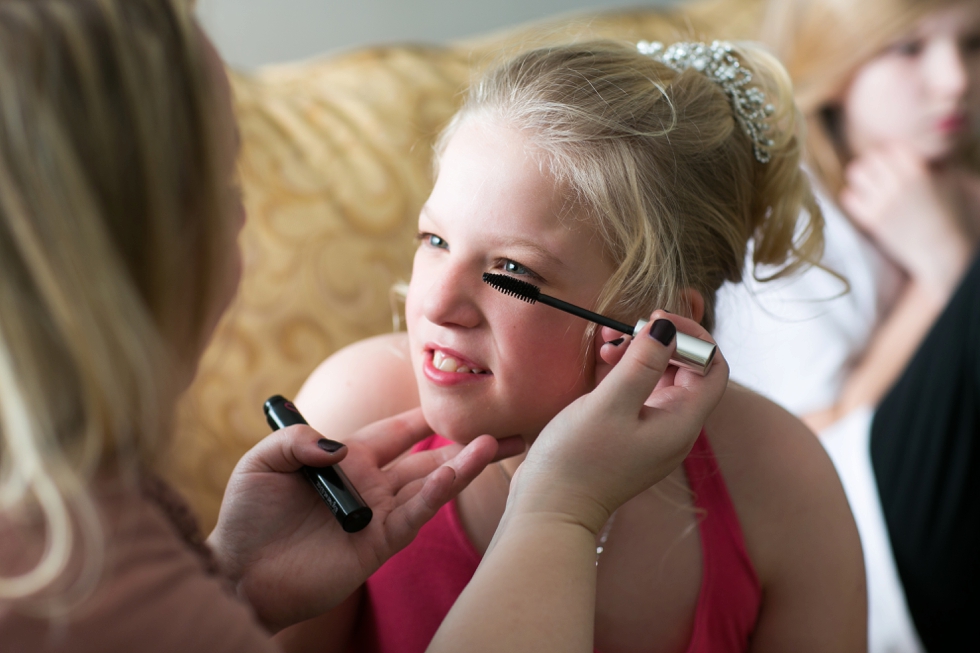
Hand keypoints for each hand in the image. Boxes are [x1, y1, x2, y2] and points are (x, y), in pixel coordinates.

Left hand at [207, 408, 523, 632]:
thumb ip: (297, 439)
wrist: (240, 573)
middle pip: (429, 457)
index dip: (427, 416)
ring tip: (495, 445)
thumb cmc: (247, 516)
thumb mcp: (262, 462)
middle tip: (504, 428)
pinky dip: (434, 496)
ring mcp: (378, 515)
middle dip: (466, 443)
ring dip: (462, 465)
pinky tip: (452, 475)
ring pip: (430, 484)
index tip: (461, 399)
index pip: (398, 431)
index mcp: (348, 459)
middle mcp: (372, 485)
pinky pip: (413, 516)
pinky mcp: (377, 545)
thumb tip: (340, 446)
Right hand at [505, 311, 728, 534]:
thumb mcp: (609, 405)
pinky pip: (641, 393)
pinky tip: (603, 363)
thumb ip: (641, 363)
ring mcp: (652, 433)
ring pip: (662, 378)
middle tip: (624, 329)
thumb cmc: (577, 462)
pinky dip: (627, 372)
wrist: (549, 510)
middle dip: (660, 341)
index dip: (693, 336)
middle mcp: (674, 428)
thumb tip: (667, 328)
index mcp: (682, 423)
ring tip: (607, 344)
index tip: (656, 318)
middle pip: (688, 370)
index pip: (713, 367)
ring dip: (640, 353)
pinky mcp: (630, 435)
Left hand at [840, 143, 971, 292]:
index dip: (894, 153)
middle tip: (882, 172)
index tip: (897, 162)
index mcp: (919, 170)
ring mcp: (882, 201)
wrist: (943, 251)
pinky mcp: (871, 220)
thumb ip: (933, 159)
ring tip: (871, 184)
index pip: (892, 147)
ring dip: (862, 176)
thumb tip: (921, 142)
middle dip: (876, 163)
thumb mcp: (950, 180)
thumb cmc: (951, 214)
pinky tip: (866, 201)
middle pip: (871, 156)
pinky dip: (855, 196)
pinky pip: (848, 197)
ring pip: (855, 172)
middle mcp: (898, 183)